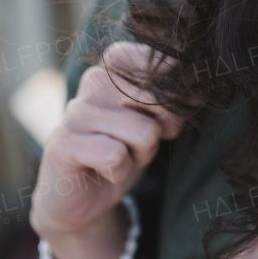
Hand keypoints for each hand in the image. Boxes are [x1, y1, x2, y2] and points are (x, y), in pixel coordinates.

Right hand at [30, 42, 185, 258]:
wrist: (81, 197)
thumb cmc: (123, 151)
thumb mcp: (157, 120)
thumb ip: (174, 98)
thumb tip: (195, 85)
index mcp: (117, 66)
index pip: (162, 62)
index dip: (175, 95)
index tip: (163, 115)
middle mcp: (95, 79)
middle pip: (161, 98)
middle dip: (162, 130)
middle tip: (138, 143)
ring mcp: (76, 110)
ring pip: (145, 133)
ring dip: (140, 154)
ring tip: (119, 156)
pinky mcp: (62, 142)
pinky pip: (116, 157)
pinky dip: (119, 171)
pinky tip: (103, 171)